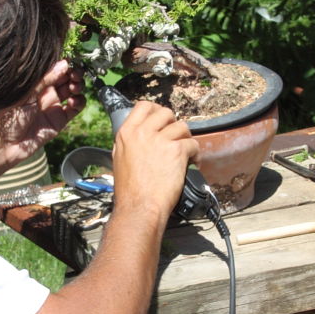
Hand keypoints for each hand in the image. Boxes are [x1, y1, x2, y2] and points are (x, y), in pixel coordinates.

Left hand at [0, 60, 84, 178]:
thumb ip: (46, 79)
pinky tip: (73, 101)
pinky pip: (75, 107)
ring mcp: (53, 105)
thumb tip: (64, 64)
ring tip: (74, 88)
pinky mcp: (60, 119)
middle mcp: (46, 92)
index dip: (65, 65)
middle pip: (66, 78)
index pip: (55, 69)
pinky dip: (79, 101)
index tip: (71, 62)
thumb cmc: (10, 117)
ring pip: (73, 90)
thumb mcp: (27, 94)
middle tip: (75, 75)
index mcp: (36, 83)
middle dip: (74, 74)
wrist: (7, 144)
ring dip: (77, 86)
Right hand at [111, 101, 198, 223]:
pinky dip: (195, 153)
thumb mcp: (119, 159)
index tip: (162, 118)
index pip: (143, 106)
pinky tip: (191, 162)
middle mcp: (142, 133)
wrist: (139, 207)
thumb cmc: (130, 190)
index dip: (156, 110)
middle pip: (165, 112)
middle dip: (173, 123)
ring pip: (181, 126)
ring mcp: (159, 141)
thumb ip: (129, 143)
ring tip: (185, 152)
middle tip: (175, 136)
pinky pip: (192, 144)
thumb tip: (137, 136)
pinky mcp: (176, 151)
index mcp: (126, 133)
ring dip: (186, 138)